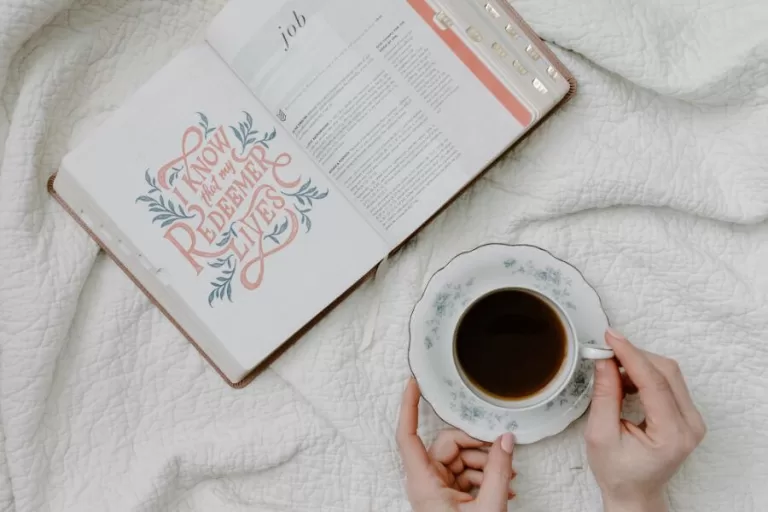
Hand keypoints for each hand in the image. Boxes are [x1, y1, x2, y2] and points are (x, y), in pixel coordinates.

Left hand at [397, 379, 516, 510]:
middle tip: (501, 452)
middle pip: (447, 445)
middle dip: (476, 446)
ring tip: (507, 479)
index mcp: (422, 482)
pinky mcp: (445, 496)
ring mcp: (434, 489)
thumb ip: (498, 472)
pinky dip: (482, 477)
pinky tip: (502, 487)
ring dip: (484, 465)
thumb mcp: (488, 507)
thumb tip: (506, 440)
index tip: (413, 382)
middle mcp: (424, 483)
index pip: (408, 435)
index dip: (409, 406)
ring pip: (458, 458)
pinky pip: (462, 474)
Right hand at [585, 329, 706, 511]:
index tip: (611, 337)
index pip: (655, 382)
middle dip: (634, 356)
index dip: (631, 355)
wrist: (634, 493)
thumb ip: (604, 396)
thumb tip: (604, 361)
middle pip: (666, 372)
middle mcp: (690, 425)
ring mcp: (692, 419)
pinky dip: (644, 374)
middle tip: (605, 351)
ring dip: (638, 364)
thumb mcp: (600, 435)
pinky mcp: (686, 413)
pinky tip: (624, 381)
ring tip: (611, 371)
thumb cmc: (617, 472)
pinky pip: (668, 381)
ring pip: (668, 373)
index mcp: (672, 434)